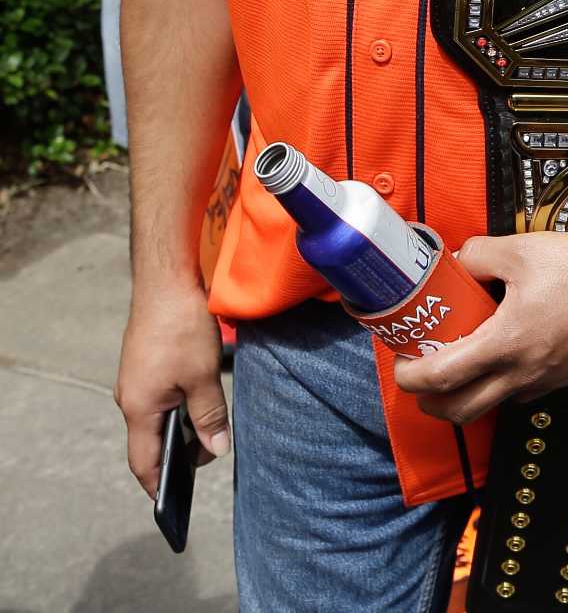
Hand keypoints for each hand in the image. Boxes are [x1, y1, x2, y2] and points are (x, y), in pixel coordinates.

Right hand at [116, 285, 227, 498]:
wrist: (167, 281)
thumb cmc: (182, 328)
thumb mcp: (203, 376)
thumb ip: (209, 416)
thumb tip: (216, 451)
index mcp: (139, 408)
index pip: (143, 462)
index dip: (159, 485)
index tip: (173, 504)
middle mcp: (130, 398)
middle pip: (150, 440)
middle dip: (176, 456)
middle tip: (210, 458)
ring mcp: (136, 380)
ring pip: (157, 416)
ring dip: (180, 428)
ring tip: (211, 433)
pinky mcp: (145, 363)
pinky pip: (159, 396)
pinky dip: (178, 407)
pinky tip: (202, 402)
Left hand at [394, 231, 567, 425]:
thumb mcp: (522, 248)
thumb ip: (479, 254)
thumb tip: (462, 262)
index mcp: (505, 343)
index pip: (441, 377)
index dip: (411, 376)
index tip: (402, 362)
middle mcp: (523, 372)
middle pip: (460, 412)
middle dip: (431, 403)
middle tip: (423, 378)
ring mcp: (547, 379)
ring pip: (493, 407)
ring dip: (467, 397)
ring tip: (462, 368)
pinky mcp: (567, 377)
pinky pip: (523, 394)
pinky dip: (503, 386)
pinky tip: (506, 357)